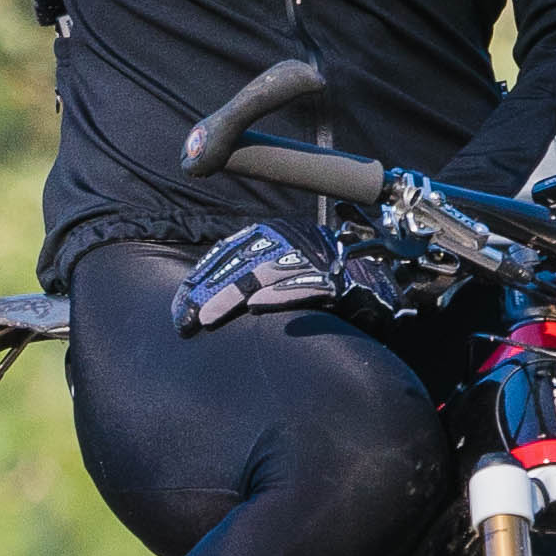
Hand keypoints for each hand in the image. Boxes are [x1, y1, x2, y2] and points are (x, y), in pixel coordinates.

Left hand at [174, 220, 336, 334]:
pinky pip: (303, 286)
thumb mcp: (280, 277)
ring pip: (263, 274)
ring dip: (231, 297)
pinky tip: (256, 307)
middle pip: (241, 263)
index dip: (202, 278)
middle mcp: (293, 239)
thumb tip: (203, 300)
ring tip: (206, 318)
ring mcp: (316, 258)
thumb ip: (250, 280)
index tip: (180, 306)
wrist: (375, 295)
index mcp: (277, 234)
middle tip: (183, 321)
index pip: (230, 252)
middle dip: (208, 292)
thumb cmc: (322, 290)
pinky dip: (279, 295)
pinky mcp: (336, 281)